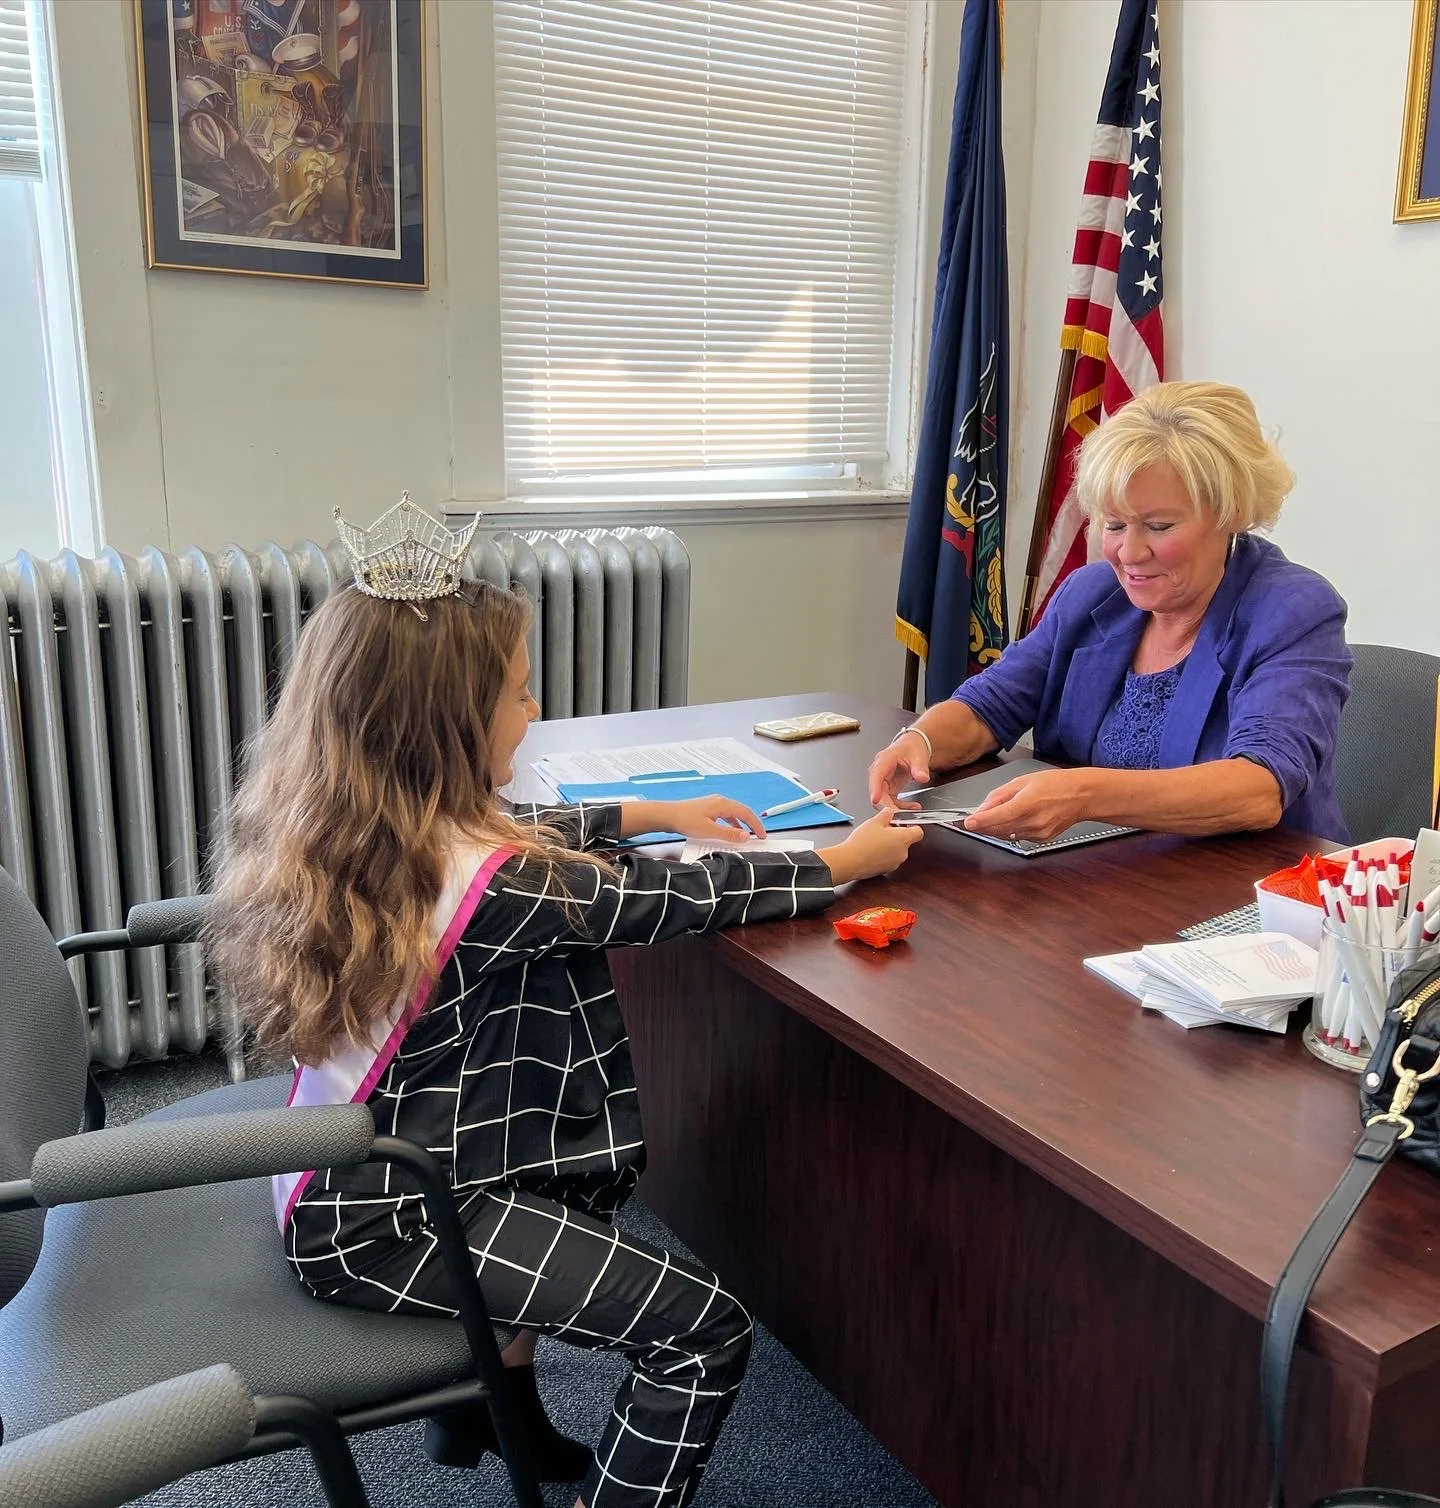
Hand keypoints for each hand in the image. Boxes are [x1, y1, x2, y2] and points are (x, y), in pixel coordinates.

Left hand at [659, 796, 765, 842]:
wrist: (667, 815)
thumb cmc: (685, 821)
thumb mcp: (710, 831)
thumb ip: (729, 834)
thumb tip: (746, 836)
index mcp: (723, 804)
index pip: (746, 813)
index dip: (756, 825)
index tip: (763, 835)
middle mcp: (719, 801)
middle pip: (741, 811)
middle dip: (752, 823)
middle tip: (759, 835)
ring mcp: (713, 804)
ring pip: (733, 813)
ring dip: (742, 824)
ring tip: (747, 835)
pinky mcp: (706, 810)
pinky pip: (725, 815)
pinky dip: (732, 823)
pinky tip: (730, 831)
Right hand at [818, 810, 923, 885]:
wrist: (850, 861)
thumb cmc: (863, 843)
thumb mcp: (874, 821)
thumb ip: (886, 814)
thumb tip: (890, 812)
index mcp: (903, 839)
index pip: (919, 832)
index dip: (912, 826)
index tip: (903, 823)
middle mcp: (903, 853)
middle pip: (905, 841)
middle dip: (895, 835)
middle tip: (882, 830)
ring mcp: (895, 863)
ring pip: (896, 851)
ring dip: (889, 845)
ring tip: (873, 841)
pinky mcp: (886, 870)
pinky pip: (889, 859)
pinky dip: (883, 855)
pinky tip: (871, 850)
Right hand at [867, 731, 930, 809]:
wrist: (913, 747)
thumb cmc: (911, 748)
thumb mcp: (918, 756)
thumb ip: (920, 768)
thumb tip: (922, 777)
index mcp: (883, 761)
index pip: (876, 775)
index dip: (874, 788)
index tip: (876, 799)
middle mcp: (879, 772)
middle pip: (877, 792)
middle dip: (887, 805)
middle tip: (901, 814)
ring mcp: (882, 781)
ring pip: (882, 800)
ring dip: (895, 808)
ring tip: (912, 809)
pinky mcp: (887, 788)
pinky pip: (890, 801)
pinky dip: (900, 807)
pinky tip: (912, 807)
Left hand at [962, 769, 1091, 842]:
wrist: (1082, 796)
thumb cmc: (1056, 784)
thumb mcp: (1023, 781)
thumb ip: (1000, 795)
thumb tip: (983, 807)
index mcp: (1027, 804)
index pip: (996, 818)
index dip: (978, 821)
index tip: (967, 822)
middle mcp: (1032, 822)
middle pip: (997, 830)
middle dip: (982, 825)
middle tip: (973, 819)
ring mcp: (1037, 833)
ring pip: (1005, 835)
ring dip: (993, 829)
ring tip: (992, 817)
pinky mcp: (1040, 839)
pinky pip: (1016, 837)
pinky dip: (1008, 830)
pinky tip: (1011, 820)